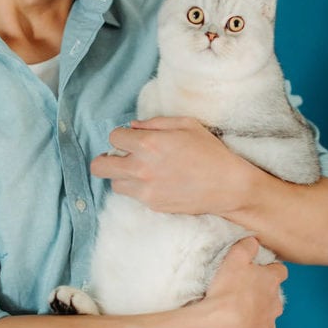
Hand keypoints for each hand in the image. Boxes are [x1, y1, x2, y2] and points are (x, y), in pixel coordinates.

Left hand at [90, 117, 250, 215]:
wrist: (228, 186)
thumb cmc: (210, 152)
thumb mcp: (186, 124)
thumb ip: (155, 122)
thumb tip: (133, 126)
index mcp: (148, 144)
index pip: (113, 138)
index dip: (122, 136)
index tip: (132, 139)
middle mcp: (141, 168)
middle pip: (99, 166)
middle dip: (106, 159)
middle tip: (120, 157)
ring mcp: (145, 190)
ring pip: (115, 184)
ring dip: (123, 176)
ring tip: (141, 171)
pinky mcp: (152, 205)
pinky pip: (134, 196)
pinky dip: (139, 188)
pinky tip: (158, 182)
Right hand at [198, 236, 287, 327]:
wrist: (217, 326)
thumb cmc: (227, 290)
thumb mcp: (235, 257)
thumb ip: (247, 246)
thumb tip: (253, 241)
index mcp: (272, 283)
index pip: (280, 271)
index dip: (269, 269)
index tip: (256, 270)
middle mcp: (275, 305)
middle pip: (273, 296)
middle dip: (261, 294)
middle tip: (240, 291)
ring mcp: (267, 326)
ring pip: (265, 317)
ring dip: (253, 314)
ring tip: (233, 312)